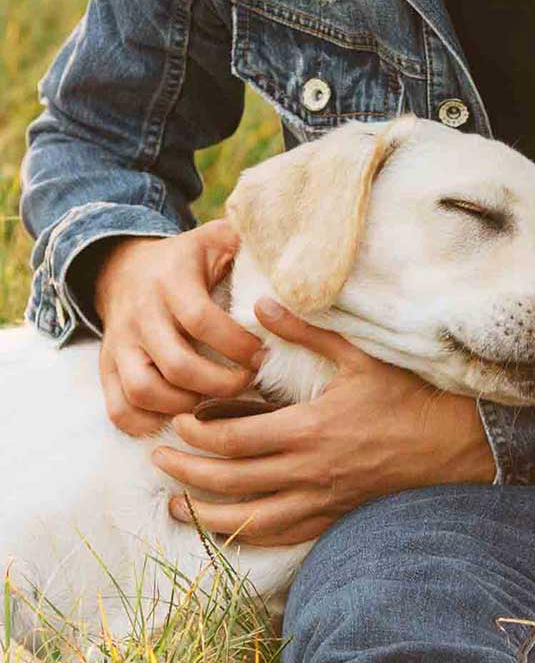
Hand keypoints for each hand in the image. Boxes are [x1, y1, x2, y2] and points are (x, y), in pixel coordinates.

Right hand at [94, 221, 265, 435]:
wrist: (124, 267)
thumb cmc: (189, 259)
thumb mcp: (218, 239)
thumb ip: (254, 244)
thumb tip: (299, 259)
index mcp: (171, 280)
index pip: (201, 320)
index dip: (237, 345)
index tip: (264, 356)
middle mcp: (140, 313)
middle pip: (177, 365)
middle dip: (221, 385)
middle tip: (247, 385)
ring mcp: (119, 343)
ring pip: (144, 391)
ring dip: (186, 407)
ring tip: (216, 404)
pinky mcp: (107, 367)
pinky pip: (118, 409)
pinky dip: (148, 424)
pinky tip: (181, 419)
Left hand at [153, 298, 496, 545]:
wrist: (453, 443)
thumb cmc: (408, 397)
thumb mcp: (360, 357)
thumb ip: (308, 332)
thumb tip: (263, 304)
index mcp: (310, 429)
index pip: (234, 440)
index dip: (196, 435)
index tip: (179, 423)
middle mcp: (310, 471)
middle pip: (230, 481)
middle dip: (186, 472)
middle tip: (158, 459)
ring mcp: (322, 499)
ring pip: (249, 519)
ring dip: (205, 514)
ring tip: (175, 504)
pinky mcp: (334, 515)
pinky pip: (281, 534)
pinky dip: (246, 534)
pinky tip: (226, 527)